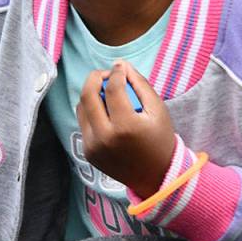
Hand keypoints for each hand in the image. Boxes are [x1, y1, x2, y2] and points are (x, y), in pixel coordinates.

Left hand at [76, 61, 175, 198]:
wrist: (156, 176)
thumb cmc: (159, 139)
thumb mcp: (158, 109)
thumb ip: (140, 83)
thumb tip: (121, 64)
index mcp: (125, 126)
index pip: (113, 89)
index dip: (117, 72)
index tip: (121, 68)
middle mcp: (105, 137)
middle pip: (87, 95)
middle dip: (95, 77)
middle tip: (106, 74)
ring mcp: (93, 147)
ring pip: (81, 108)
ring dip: (91, 94)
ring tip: (107, 93)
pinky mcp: (87, 152)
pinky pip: (83, 123)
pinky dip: (91, 112)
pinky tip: (106, 111)